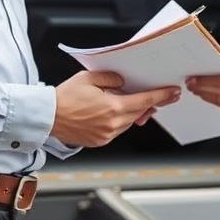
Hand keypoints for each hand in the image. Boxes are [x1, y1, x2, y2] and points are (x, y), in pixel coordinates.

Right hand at [51, 71, 179, 146]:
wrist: (47, 117)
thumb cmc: (65, 97)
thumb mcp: (89, 78)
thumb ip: (111, 78)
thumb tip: (123, 82)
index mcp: (112, 107)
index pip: (144, 101)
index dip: (160, 96)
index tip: (172, 93)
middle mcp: (112, 124)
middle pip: (139, 113)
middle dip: (149, 105)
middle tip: (159, 97)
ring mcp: (106, 135)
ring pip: (128, 123)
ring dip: (133, 113)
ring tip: (130, 102)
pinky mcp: (99, 141)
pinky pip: (116, 130)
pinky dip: (119, 121)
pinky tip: (114, 112)